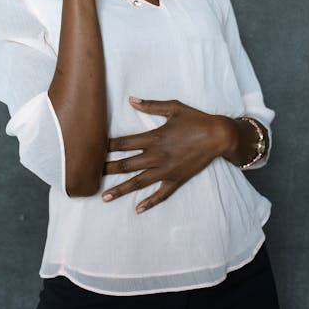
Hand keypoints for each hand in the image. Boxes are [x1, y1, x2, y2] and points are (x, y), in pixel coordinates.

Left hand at [102, 97, 232, 213]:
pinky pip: (161, 194)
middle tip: (90, 175)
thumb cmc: (196, 119)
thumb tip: (131, 100)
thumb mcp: (173, 107)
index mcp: (155, 137)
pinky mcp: (177, 180)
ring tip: (104, 197)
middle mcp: (157, 156)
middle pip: (126, 165)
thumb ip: (150, 106)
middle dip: (107, 170)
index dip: (107, 147)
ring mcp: (167, 170)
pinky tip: (138, 208)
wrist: (219, 136)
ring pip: (139, 182)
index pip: (124, 143)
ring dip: (121, 190)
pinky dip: (149, 202)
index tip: (92, 149)